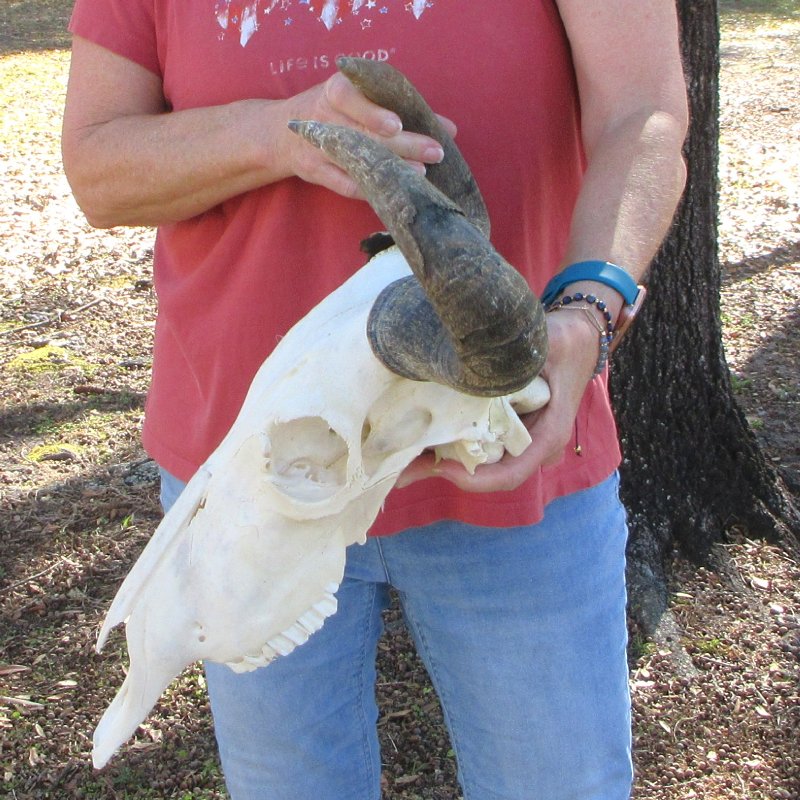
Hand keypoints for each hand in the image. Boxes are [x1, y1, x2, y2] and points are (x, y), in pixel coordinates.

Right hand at [280, 71, 455, 197]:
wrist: (282, 133)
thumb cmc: (335, 111)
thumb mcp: (360, 98)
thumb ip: (402, 109)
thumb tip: (449, 128)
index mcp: (335, 89)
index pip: (351, 98)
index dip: (372, 113)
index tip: (397, 124)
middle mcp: (323, 116)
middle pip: (364, 133)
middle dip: (402, 144)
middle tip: (434, 152)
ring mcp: (318, 146)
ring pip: (356, 160)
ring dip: (390, 169)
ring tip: (420, 173)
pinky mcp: (316, 172)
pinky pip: (345, 185)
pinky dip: (370, 190)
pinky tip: (394, 192)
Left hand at [396, 307, 600, 491]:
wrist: (580, 336)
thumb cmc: (565, 342)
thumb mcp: (543, 347)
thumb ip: (512, 360)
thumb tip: (470, 363)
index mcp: (548, 435)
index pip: (510, 474)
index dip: (474, 478)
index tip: (440, 468)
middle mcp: (534, 446)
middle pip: (488, 473)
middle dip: (444, 472)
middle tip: (401, 470)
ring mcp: (521, 440)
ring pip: (480, 462)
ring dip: (442, 460)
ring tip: (401, 455)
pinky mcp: (508, 429)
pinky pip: (479, 445)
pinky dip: (450, 443)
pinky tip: (420, 435)